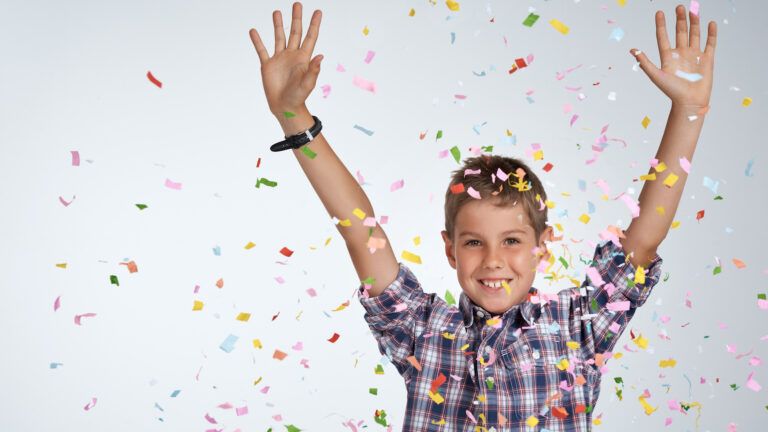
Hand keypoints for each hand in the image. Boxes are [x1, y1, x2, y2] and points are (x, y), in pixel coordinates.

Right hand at [249, 2, 322, 116]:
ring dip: (278, 25)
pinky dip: (257, 40)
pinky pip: (262, 50)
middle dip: (296, 18)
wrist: (285, 106)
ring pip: (279, 37)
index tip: (318, 11)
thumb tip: (321, 56)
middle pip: (295, 32)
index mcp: (303, 58)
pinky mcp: (267, 65)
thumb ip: (313, 70)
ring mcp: (279, 59)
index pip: (310, 37)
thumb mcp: (308, 84)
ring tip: (277, 12)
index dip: (314, 24)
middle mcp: (292, 55)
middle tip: (297, 4)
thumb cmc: (298, 97)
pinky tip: (254, 31)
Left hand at [631, 4, 716, 109]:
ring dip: (694, 22)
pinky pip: (710, 43)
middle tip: (679, 6)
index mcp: (668, 57)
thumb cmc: (672, 91)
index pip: (663, 37)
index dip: (661, 25)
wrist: (690, 102)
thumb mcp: (656, 75)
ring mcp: (694, 55)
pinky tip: (710, 23)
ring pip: (694, 34)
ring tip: (693, 10)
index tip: (659, 12)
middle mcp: (681, 54)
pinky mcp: (707, 59)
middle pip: (680, 32)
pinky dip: (711, 33)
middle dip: (679, 19)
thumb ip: (644, 62)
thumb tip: (632, 50)